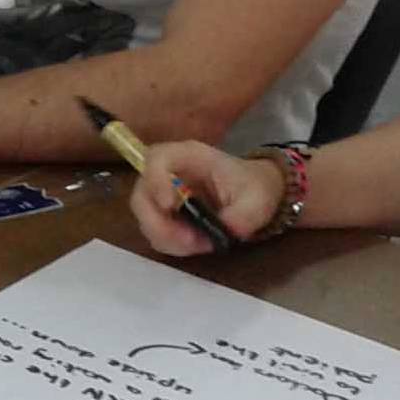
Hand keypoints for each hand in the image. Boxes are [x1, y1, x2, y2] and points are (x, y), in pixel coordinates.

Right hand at [131, 143, 284, 254]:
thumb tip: (226, 231)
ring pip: (145, 218)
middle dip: (159, 224)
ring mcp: (161, 194)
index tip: (170, 206)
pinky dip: (172, 244)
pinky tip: (196, 243)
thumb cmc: (254, 187)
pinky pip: (155, 232)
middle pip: (142, 195)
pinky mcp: (162, 214)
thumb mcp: (257, 199)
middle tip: (189, 240)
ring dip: (169, 238)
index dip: (156, 182)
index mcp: (189, 156)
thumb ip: (243, 215)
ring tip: (201, 243)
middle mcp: (167, 172)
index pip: (156, 160)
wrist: (255, 193)